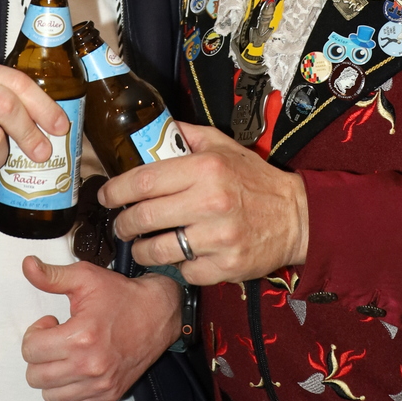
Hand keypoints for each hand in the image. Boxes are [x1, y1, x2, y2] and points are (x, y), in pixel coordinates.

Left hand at [21, 257, 181, 400]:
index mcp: (81, 337)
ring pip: (50, 394)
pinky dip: (68, 388)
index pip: (31, 350)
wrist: (158, 314)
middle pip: (35, 377)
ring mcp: (100, 385)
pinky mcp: (109, 395)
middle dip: (39, 355)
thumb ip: (52, 276)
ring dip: (51, 374)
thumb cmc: (120, 295)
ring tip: (67, 353)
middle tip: (56, 338)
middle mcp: (89, 367)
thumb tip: (27, 264)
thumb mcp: (85, 277)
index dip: (35, 333)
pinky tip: (78, 366)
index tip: (52, 323)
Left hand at [98, 123, 308, 284]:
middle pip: (144, 217)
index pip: (143, 181)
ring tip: (142, 244)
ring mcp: (217, 238)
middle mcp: (210, 202)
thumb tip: (153, 128)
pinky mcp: (225, 266)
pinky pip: (183, 271)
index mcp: (205, 169)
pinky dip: (177, 266)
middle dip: (123, 223)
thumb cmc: (254, 180)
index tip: (105, 196)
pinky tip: (181, 256)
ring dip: (142, 249)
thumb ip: (186, 135)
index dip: (116, 190)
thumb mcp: (223, 146)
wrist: (295, 217)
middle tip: (121, 225)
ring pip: (157, 250)